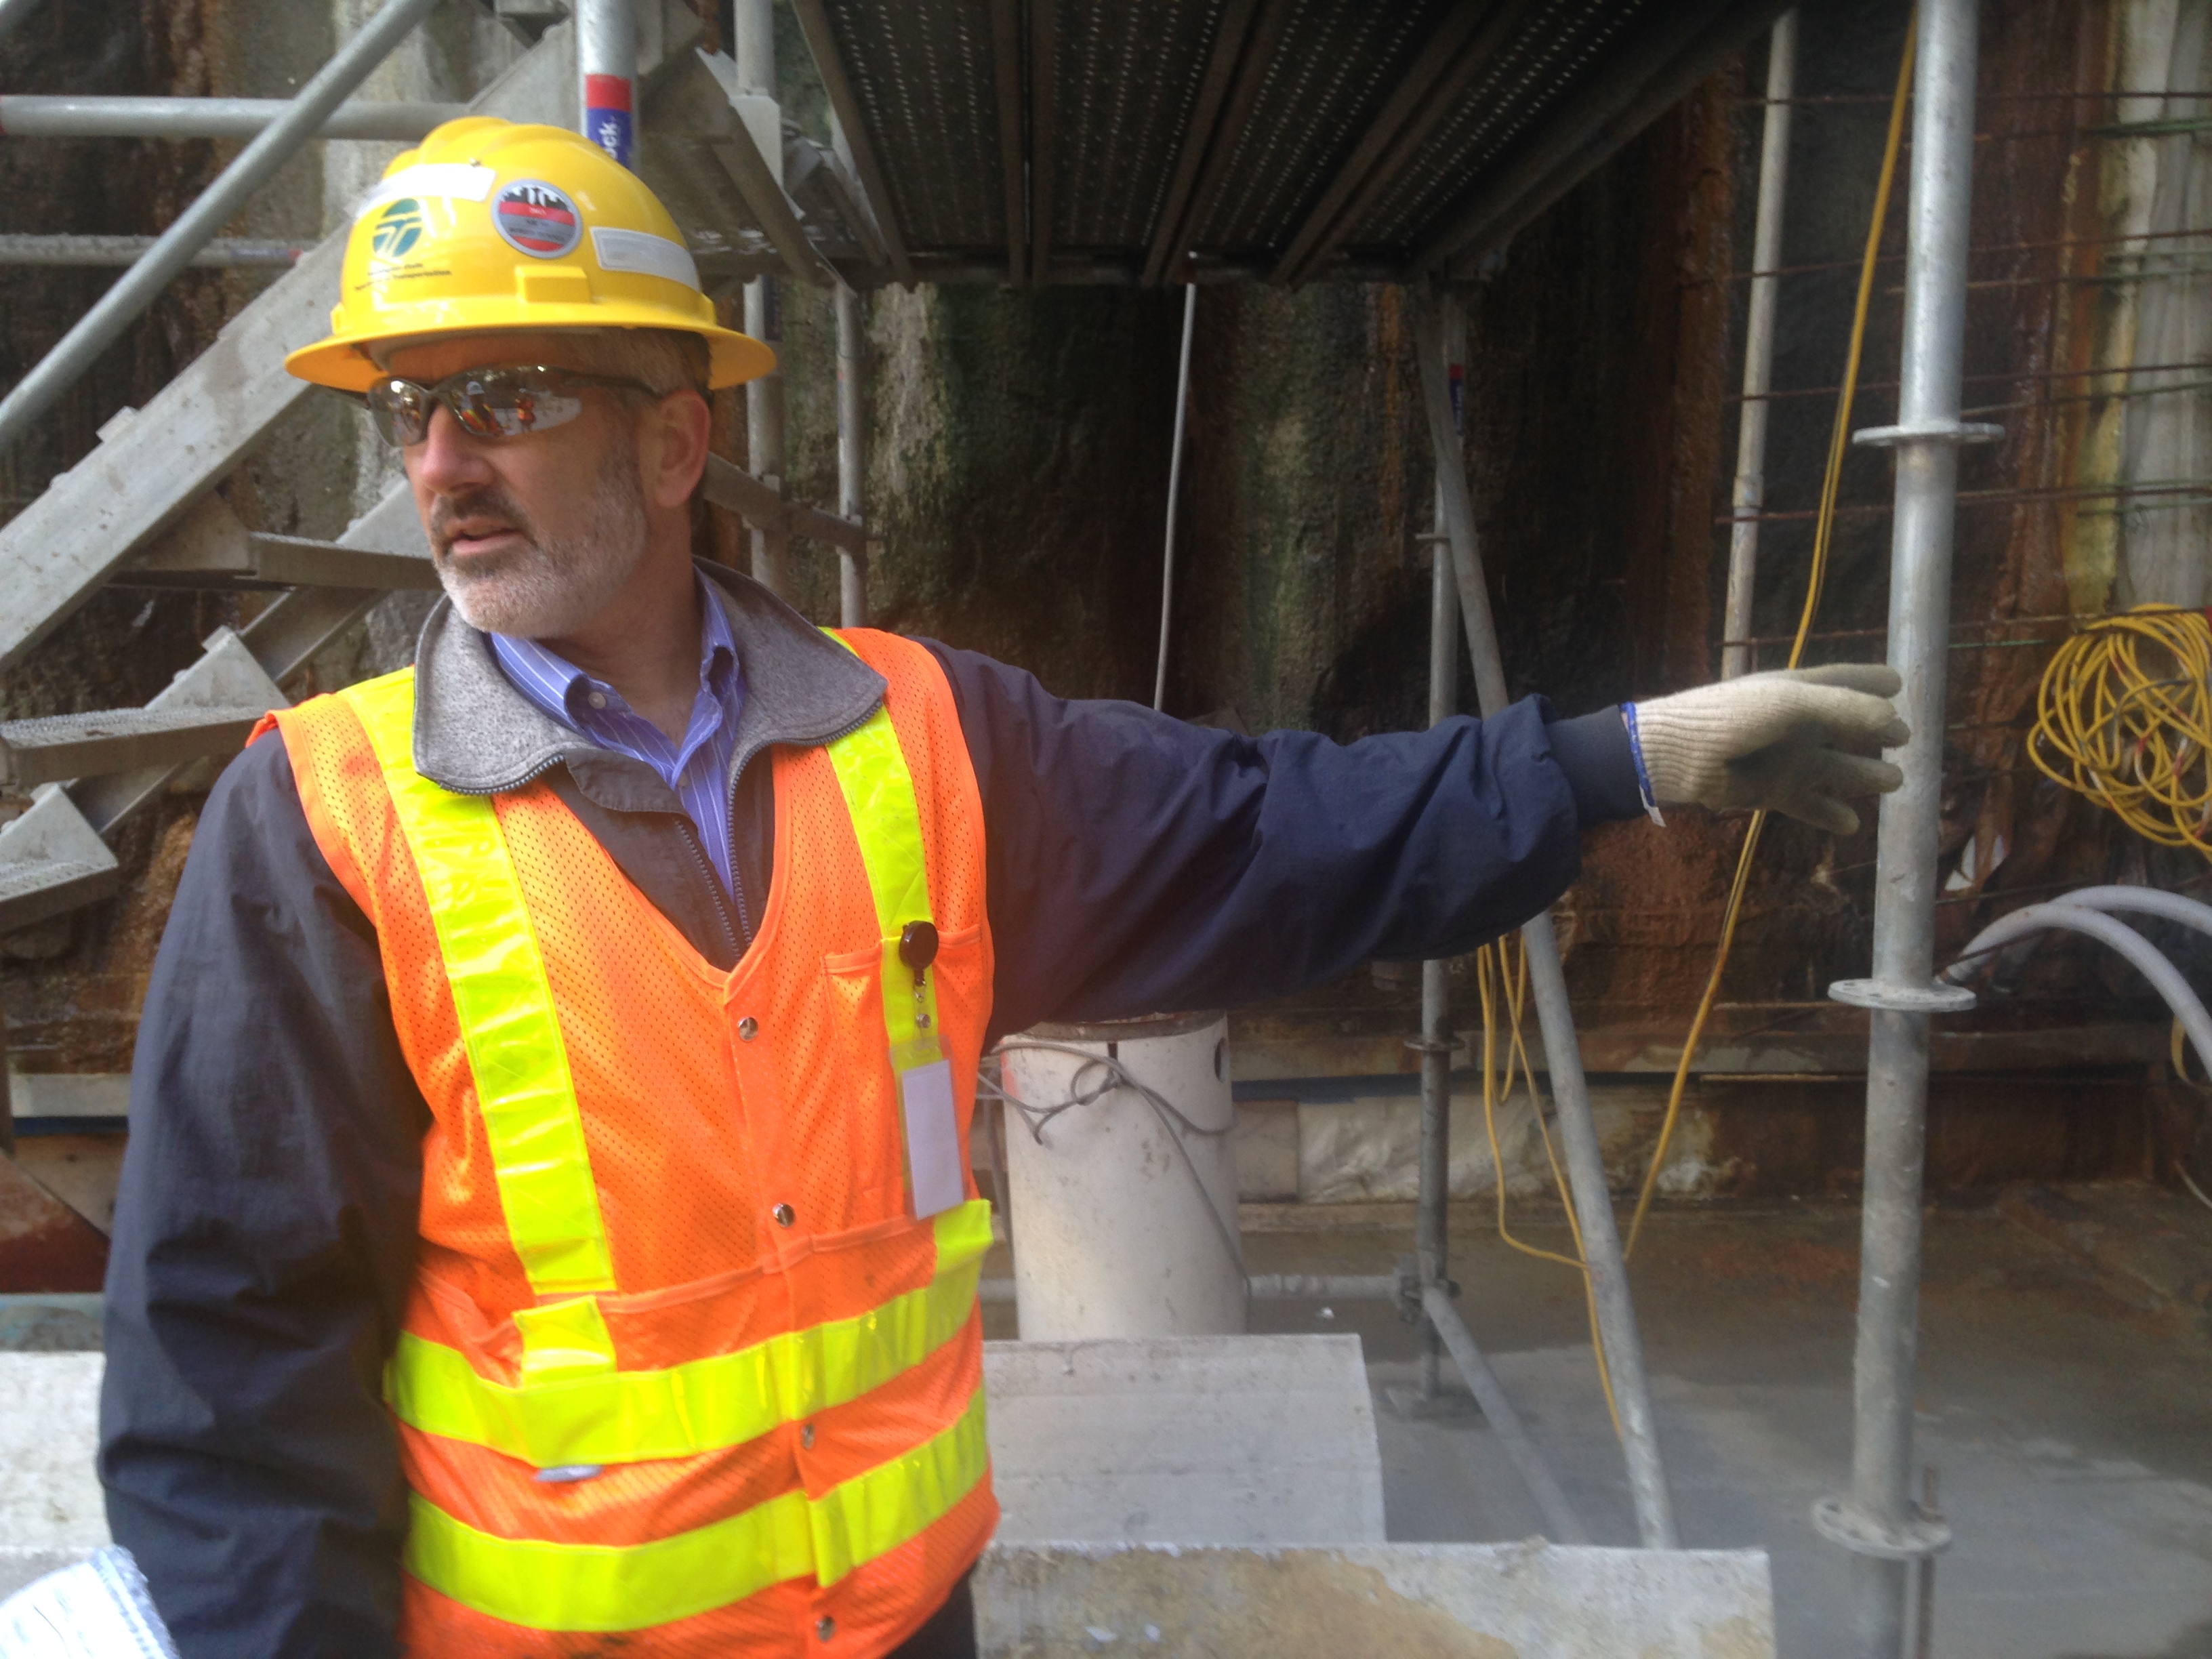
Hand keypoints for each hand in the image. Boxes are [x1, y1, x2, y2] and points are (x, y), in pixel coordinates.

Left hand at [1631, 664, 1908, 833]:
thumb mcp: (1790, 703)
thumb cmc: (1732, 717)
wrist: (1678, 755)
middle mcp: (1795, 724)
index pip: (1842, 681)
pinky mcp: (1771, 791)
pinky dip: (1829, 814)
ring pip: (1834, 768)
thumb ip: (1842, 708)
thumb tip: (1894, 718)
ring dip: (1863, 776)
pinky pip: (1807, 803)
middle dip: (1877, 733)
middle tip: (1906, 738)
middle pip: (1845, 727)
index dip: (1870, 680)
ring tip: (1895, 782)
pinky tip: (1851, 824)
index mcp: (1796, 690)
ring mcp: (1784, 759)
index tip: (1899, 682)